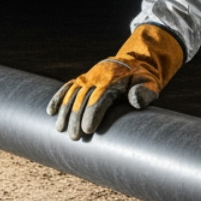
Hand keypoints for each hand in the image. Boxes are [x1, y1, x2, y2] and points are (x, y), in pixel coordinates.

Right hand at [47, 24, 182, 139]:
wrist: (133, 63)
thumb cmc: (142, 79)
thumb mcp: (150, 83)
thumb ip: (144, 91)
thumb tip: (135, 100)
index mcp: (113, 80)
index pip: (100, 98)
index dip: (92, 113)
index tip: (87, 130)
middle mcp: (97, 78)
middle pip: (83, 99)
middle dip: (76, 118)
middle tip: (74, 137)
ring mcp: (87, 78)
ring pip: (72, 95)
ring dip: (65, 112)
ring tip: (60, 130)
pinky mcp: (82, 80)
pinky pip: (67, 88)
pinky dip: (58, 98)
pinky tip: (50, 112)